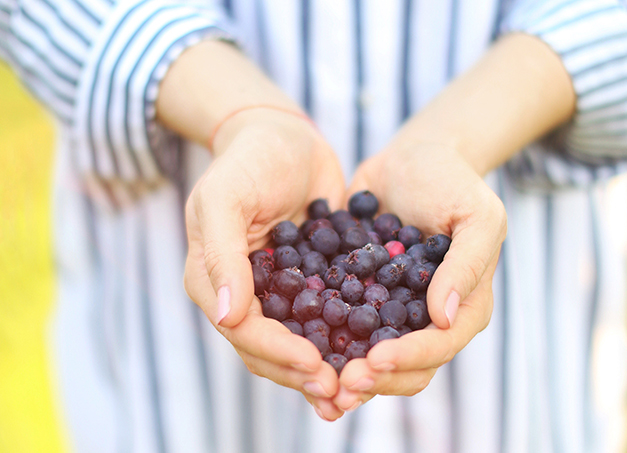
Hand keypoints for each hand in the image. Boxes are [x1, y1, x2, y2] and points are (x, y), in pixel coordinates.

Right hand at [183, 108, 345, 419]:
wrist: (284, 134)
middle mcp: (243, 293)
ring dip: (322, 368)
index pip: (243, 330)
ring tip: (354, 390)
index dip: (277, 353)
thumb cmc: (250, 158)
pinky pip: (324, 316)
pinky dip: (342, 338)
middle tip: (340, 392)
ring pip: (296, 341)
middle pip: (268, 348)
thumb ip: (222, 254)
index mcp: (214, 279)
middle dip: (302, 373)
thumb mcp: (225, 196)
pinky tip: (369, 353)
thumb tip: (228, 317)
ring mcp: (276, 290)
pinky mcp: (308, 280)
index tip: (315, 365)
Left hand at [334, 140, 505, 410]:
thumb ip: (467, 264)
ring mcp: (392, 311)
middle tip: (339, 384)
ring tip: (314, 377)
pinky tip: (293, 343)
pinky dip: (322, 339)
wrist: (413, 157)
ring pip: (370, 356)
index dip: (408, 359)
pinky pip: (341, 325)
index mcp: (463, 307)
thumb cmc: (453, 183)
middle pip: (405, 368)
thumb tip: (444, 317)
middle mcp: (427, 319)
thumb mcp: (477, 216)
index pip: (439, 347)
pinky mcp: (360, 295)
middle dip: (374, 379)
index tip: (374, 360)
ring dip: (344, 372)